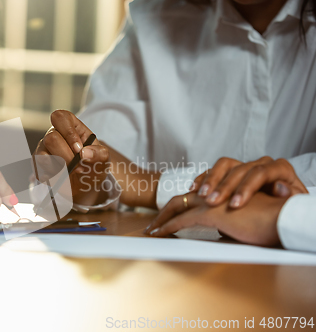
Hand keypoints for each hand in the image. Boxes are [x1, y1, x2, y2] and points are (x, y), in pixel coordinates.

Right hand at [34, 110, 109, 204]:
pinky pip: (39, 169)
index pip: (61, 118)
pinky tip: (62, 177)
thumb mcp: (103, 159)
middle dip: (67, 157)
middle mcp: (54, 134)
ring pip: (43, 155)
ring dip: (60, 168)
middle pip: (51, 138)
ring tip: (72, 172)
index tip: (79, 150)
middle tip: (79, 167)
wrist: (85, 185)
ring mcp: (43, 148)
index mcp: (71, 126)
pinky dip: (53, 176)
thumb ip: (99, 154)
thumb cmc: (93, 165)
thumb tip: (84, 153)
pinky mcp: (38, 163)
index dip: (69, 133)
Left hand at [144, 192, 287, 245]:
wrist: (277, 218)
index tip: (168, 217)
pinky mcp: (208, 214)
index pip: (191, 198)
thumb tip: (220, 231)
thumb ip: (228, 222)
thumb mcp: (242, 220)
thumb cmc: (265, 221)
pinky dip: (167, 227)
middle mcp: (211, 194)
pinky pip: (180, 221)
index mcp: (217, 193)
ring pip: (176, 208)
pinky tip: (158, 233)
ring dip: (160, 220)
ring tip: (150, 231)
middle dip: (163, 213)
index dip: (178, 208)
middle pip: (179, 200)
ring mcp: (208, 202)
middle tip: (152, 225)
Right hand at [190, 157, 306, 207]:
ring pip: (224, 165)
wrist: (283, 211)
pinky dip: (204, 178)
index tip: (235, 205)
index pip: (260, 172)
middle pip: (239, 169)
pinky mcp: (233, 173)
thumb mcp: (294, 204)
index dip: (245, 188)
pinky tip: (195, 189)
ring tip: (201, 195)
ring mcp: (246, 167)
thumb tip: (279, 186)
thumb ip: (289, 196)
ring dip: (210, 180)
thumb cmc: (288, 209)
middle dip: (223, 186)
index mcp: (279, 169)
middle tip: (212, 202)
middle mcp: (261, 164)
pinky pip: (215, 170)